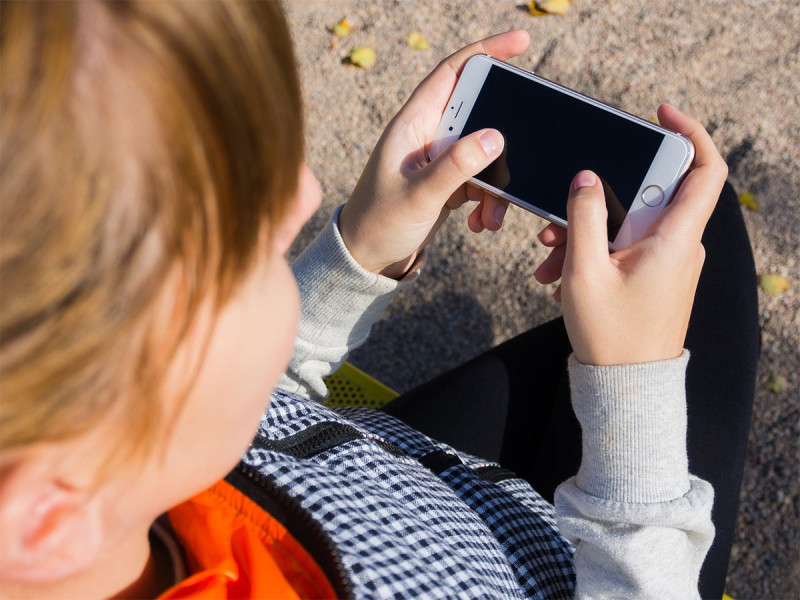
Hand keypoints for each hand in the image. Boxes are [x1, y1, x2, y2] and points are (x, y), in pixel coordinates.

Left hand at [339, 30, 530, 278]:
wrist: (366, 259)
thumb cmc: (379, 223)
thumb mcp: (419, 195)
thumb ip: (457, 166)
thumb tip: (496, 137)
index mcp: (412, 124)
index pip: (452, 72)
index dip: (486, 51)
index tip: (522, 42)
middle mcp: (426, 135)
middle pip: (478, 113)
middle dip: (503, 136)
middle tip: (525, 150)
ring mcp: (438, 159)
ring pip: (484, 153)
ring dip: (497, 183)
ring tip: (492, 215)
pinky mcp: (447, 182)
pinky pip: (481, 180)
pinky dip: (489, 200)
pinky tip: (482, 223)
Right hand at [533, 104, 727, 364]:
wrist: (625, 386)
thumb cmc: (611, 335)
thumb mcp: (585, 271)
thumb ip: (585, 217)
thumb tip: (588, 178)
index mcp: (676, 239)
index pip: (704, 170)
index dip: (690, 133)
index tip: (661, 115)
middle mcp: (680, 246)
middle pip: (648, 195)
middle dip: (601, 196)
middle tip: (565, 208)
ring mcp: (668, 262)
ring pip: (628, 223)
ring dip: (587, 230)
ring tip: (549, 253)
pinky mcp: (653, 276)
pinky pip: (624, 247)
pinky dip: (593, 251)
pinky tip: (559, 273)